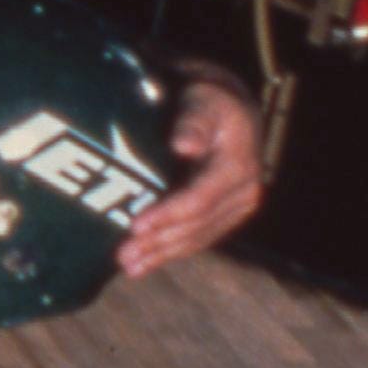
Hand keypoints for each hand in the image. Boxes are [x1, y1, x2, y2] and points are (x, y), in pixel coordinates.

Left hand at [119, 70, 268, 275]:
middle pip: (197, 225)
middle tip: (123, 257)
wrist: (226, 108)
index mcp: (237, 165)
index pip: (199, 198)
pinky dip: (172, 251)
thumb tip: (184, 145)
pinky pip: (199, 237)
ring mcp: (237, 206)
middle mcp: (244, 191)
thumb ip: (193, 121)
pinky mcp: (226, 214)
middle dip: (159, 243)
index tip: (135, 225)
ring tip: (130, 266)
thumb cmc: (206, 100)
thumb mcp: (202, 100)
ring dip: (163, 254)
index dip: (168, 215)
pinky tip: (147, 263)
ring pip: (197, 237)